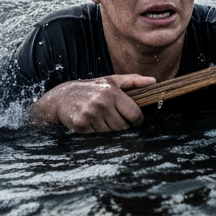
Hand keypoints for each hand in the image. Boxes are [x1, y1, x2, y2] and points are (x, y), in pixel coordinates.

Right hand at [27, 74, 154, 131]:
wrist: (61, 97)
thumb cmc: (91, 88)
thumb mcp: (111, 81)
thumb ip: (133, 81)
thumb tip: (154, 81)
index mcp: (112, 91)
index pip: (135, 115)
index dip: (136, 120)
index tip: (131, 119)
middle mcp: (102, 102)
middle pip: (123, 126)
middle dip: (120, 124)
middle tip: (111, 116)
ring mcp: (91, 113)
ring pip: (111, 132)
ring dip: (107, 128)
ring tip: (99, 117)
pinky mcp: (81, 123)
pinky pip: (98, 135)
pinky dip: (96, 130)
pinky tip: (90, 121)